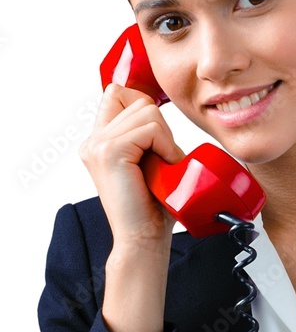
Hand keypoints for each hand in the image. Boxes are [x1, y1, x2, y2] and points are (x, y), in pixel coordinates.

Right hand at [79, 82, 184, 251]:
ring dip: (165, 138)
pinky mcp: (110, 152)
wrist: (143, 239)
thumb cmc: (152, 207)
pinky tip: (163, 167)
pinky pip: (151, 128)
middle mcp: (93, 141)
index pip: (117, 92)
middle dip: (160, 127)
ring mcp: (98, 145)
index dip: (143, 106)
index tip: (156, 139)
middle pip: (137, 99)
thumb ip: (145, 135)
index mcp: (98, 142)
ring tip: (161, 166)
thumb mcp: (148, 161)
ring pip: (147, 110)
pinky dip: (165, 145)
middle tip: (160, 160)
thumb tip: (158, 106)